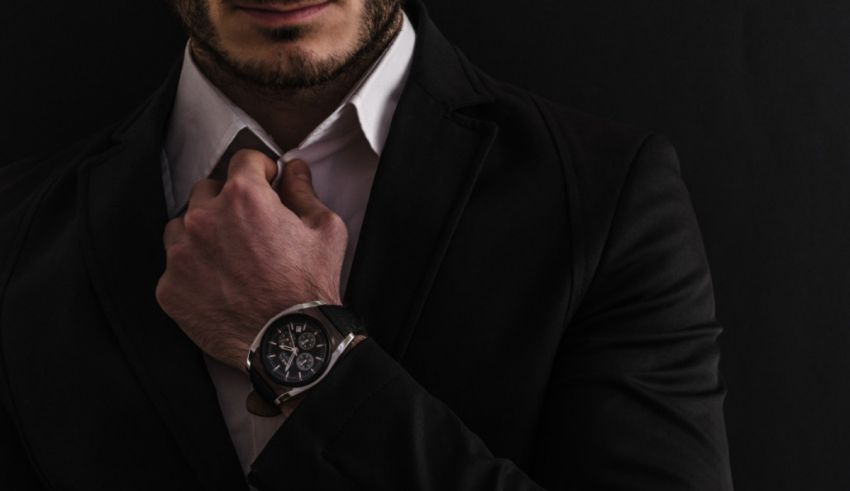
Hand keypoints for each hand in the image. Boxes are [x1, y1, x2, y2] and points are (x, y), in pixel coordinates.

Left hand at [155, 150, 347, 370]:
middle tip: (249, 224)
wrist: (289, 342)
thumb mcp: (325, 229)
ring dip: (203, 232)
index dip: (261, 169)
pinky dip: (193, 270)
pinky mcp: (169, 288)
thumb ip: (304, 191)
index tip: (267, 182)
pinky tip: (218, 284)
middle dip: (228, 199)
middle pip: (207, 189)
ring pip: (183, 226)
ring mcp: (181, 254)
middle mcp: (204, 219)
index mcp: (244, 198)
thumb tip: (294, 169)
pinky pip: (175, 266)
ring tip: (228, 255)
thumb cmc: (310, 285)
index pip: (243, 159)